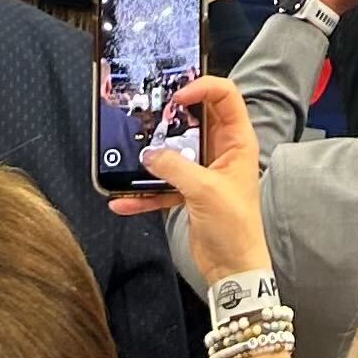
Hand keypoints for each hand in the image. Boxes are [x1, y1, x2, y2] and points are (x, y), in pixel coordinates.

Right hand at [112, 77, 269, 284]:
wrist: (233, 269)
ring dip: (152, 156)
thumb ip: (175, 168)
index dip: (202, 87)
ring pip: (174, 151)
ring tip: (129, 155)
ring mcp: (203, 171)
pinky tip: (122, 199)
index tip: (177, 97)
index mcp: (236, 141)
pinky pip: (161, 184)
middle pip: (194, 119)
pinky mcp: (188, 192)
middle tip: (148, 117)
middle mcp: (220, 151)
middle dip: (169, 118)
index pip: (225, 96)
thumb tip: (148, 155)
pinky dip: (142, 192)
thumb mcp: (206, 191)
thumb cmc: (235, 227)